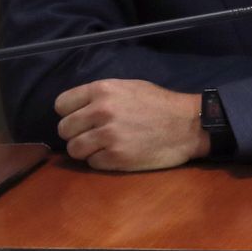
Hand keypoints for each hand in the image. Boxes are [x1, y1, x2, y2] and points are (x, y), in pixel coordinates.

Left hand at [54, 79, 207, 170]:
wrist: (190, 125)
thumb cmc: (160, 104)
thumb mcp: (130, 87)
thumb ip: (101, 96)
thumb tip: (76, 110)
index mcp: (103, 90)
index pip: (61, 105)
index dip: (70, 113)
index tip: (83, 118)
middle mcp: (102, 111)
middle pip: (64, 129)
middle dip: (77, 133)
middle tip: (95, 135)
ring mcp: (108, 135)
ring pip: (74, 149)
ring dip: (87, 150)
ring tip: (104, 146)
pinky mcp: (116, 157)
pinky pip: (92, 163)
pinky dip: (102, 161)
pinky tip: (118, 154)